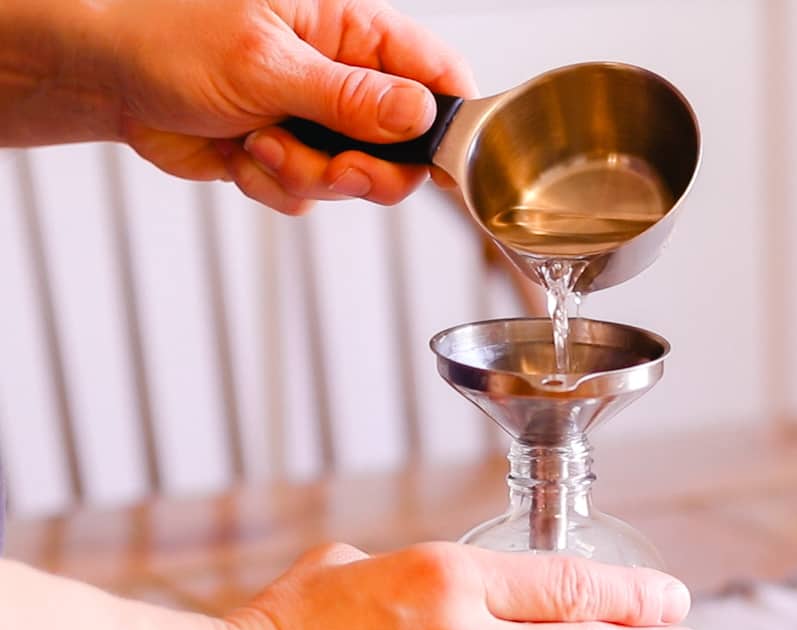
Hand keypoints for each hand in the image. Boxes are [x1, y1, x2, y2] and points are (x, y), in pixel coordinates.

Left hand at [100, 0, 475, 212]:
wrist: (110, 79)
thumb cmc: (171, 41)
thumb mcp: (267, 64)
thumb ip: (348, 96)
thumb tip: (420, 113)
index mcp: (351, 31)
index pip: (436, 73)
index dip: (453, 121)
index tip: (447, 165)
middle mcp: (345, 77)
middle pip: (407, 146)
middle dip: (367, 169)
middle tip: (334, 166)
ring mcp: (319, 120)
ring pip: (357, 179)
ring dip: (308, 176)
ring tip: (260, 144)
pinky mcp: (292, 157)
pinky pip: (312, 196)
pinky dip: (275, 187)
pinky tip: (241, 152)